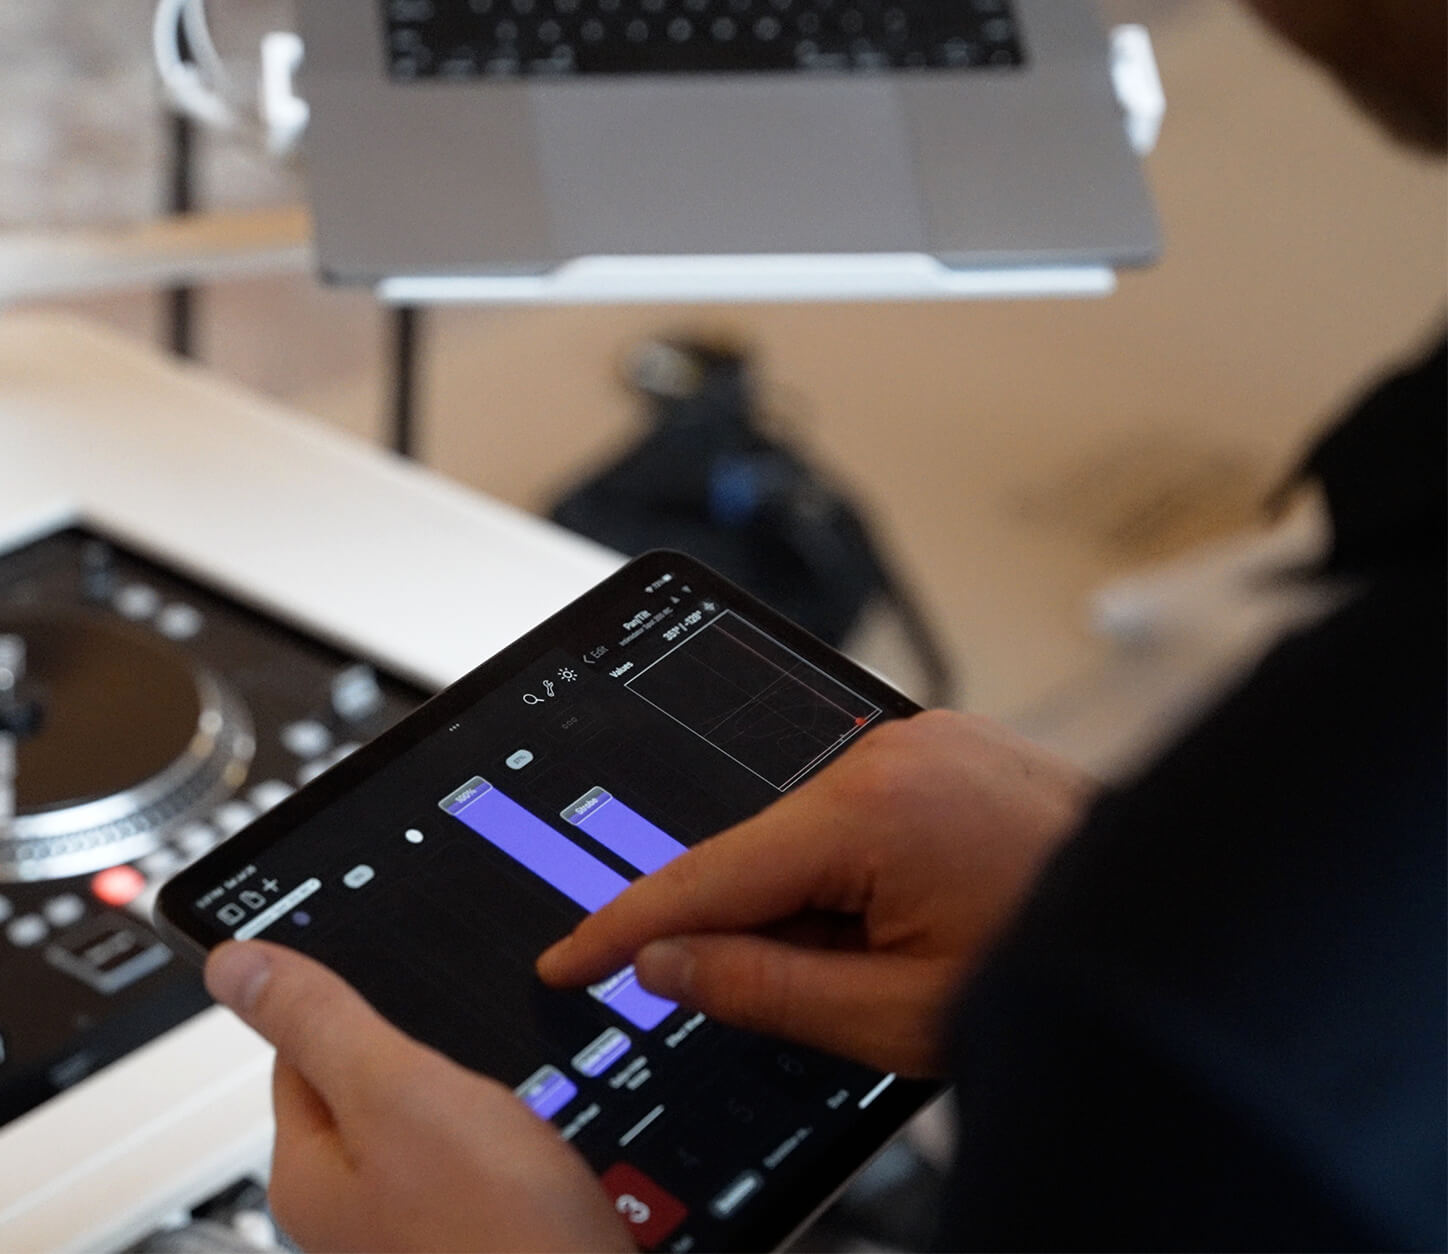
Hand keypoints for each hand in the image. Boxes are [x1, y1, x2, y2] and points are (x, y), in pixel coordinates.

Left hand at [206, 941, 634, 1252]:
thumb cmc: (500, 1240)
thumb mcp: (400, 1094)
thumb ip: (319, 1022)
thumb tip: (230, 964)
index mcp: (307, 1173)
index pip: (299, 1048)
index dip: (359, 1006)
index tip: (404, 984)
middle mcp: (351, 1213)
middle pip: (380, 1087)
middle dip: (437, 1060)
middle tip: (484, 1065)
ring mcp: (416, 1234)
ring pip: (445, 1126)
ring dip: (488, 1105)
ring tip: (522, 1122)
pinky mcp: (477, 1244)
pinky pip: (491, 1170)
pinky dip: (519, 1152)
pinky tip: (547, 1160)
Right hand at [538, 711, 1094, 1075]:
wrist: (1187, 936)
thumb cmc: (1067, 974)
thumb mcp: (898, 1015)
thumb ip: (762, 986)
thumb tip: (667, 962)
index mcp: (870, 806)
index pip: (705, 876)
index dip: (624, 927)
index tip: (568, 960)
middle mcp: (890, 749)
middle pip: (758, 852)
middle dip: (757, 930)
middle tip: (833, 996)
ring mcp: (925, 739)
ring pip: (809, 835)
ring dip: (818, 906)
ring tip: (909, 961)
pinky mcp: (950, 748)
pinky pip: (859, 812)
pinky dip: (854, 874)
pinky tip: (917, 923)